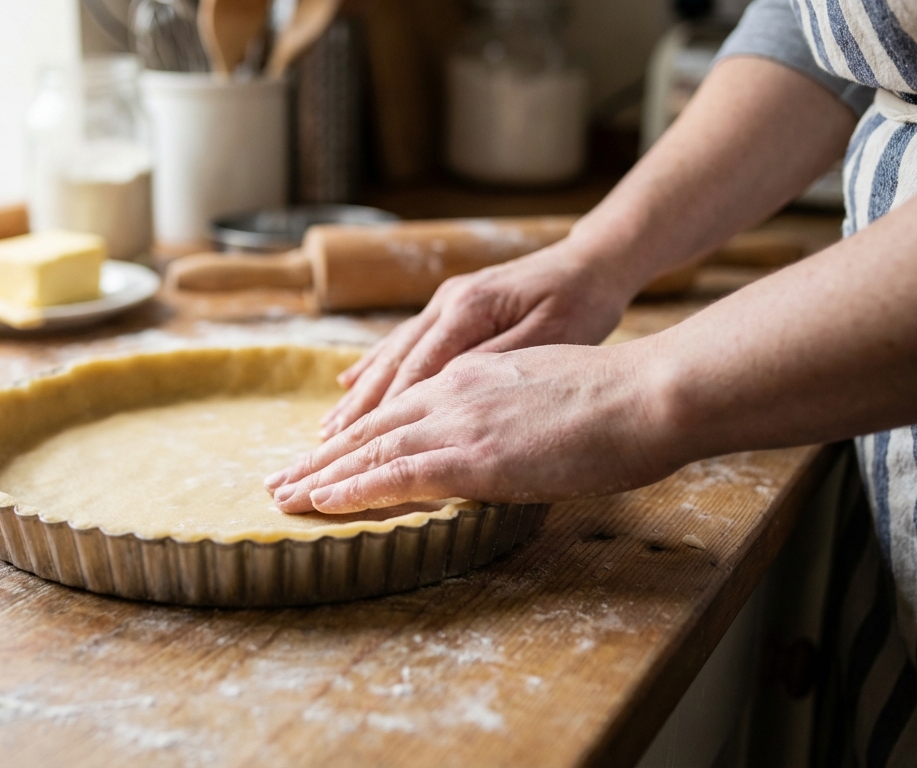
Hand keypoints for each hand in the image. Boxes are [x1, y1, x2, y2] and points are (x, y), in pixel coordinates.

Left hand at [267, 345, 677, 513]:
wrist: (644, 393)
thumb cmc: (616, 397)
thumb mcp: (546, 389)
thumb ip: (507, 408)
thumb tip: (498, 434)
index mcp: (470, 376)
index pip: (398, 409)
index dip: (356, 435)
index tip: (324, 452)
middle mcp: (452, 393)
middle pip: (371, 428)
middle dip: (322, 456)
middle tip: (280, 478)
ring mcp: (458, 423)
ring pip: (371, 451)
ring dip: (322, 475)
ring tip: (282, 495)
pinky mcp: (470, 456)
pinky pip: (396, 474)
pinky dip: (353, 489)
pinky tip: (322, 502)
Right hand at [318, 240, 633, 439]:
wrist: (592, 262)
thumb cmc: (581, 303)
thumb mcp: (552, 336)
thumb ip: (498, 363)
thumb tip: (447, 393)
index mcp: (468, 311)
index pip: (415, 372)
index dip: (382, 414)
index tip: (354, 451)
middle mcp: (446, 305)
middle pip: (392, 366)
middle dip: (357, 411)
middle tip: (323, 449)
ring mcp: (444, 304)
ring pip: (391, 355)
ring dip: (359, 394)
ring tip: (328, 429)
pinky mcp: (450, 308)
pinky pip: (403, 343)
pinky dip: (374, 368)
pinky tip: (350, 383)